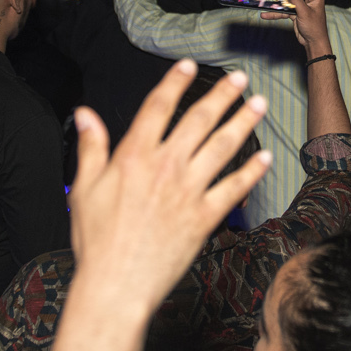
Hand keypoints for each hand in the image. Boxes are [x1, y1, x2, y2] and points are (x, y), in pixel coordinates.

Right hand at [50, 63, 270, 350]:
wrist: (116, 285)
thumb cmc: (96, 241)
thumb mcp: (84, 189)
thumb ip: (91, 148)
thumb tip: (85, 114)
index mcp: (134, 157)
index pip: (158, 108)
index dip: (174, 82)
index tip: (188, 65)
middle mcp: (165, 167)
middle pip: (199, 120)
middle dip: (222, 95)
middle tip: (239, 78)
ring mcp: (188, 192)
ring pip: (223, 147)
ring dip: (244, 122)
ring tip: (259, 104)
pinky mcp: (205, 218)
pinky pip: (234, 188)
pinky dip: (252, 171)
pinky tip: (266, 157)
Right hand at [259, 0, 331, 54]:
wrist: (313, 43)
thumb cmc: (314, 28)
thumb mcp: (305, 13)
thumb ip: (296, 1)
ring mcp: (301, 5)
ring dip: (279, 0)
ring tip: (269, 0)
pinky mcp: (295, 13)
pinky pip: (284, 10)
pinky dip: (276, 13)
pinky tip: (266, 15)